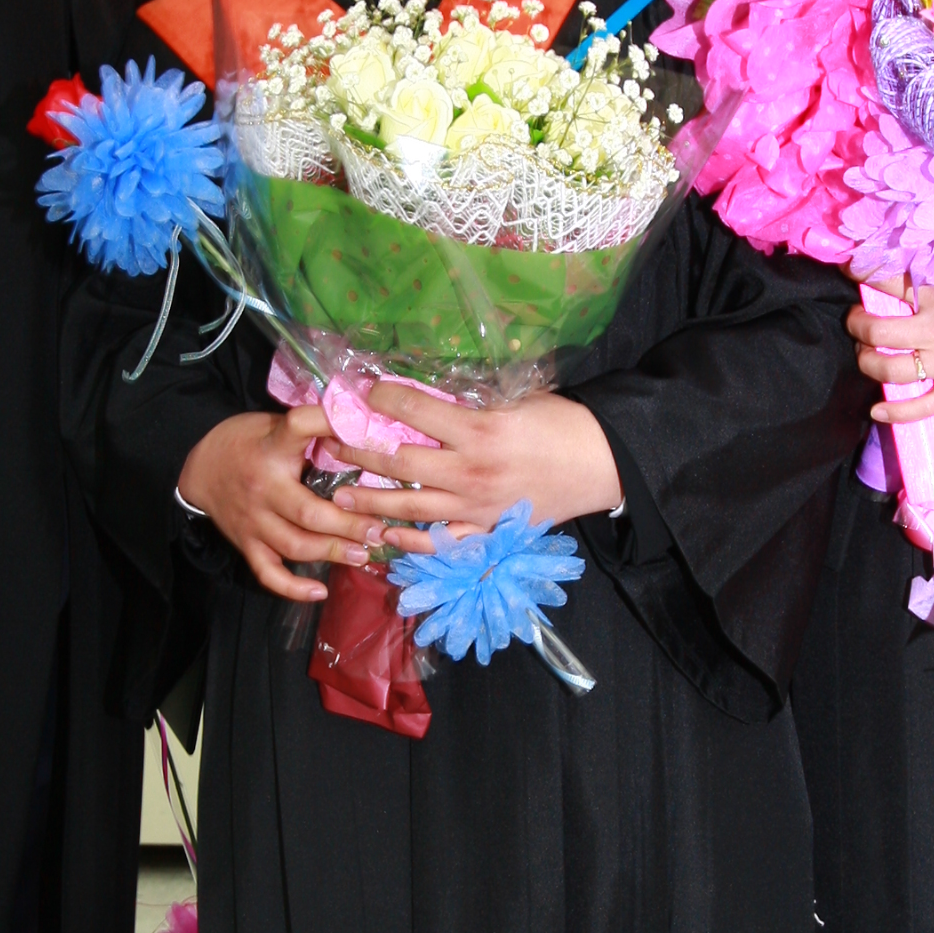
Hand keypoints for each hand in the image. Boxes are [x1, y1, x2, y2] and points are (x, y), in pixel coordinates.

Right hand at [177, 407, 374, 604]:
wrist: (199, 467)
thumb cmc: (248, 442)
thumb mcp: (275, 423)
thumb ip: (312, 426)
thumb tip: (362, 422)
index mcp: (272, 448)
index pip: (298, 427)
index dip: (328, 424)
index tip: (366, 434)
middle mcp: (262, 488)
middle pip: (308, 512)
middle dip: (348, 525)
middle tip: (378, 530)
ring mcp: (253, 521)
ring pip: (295, 545)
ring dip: (332, 552)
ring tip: (364, 554)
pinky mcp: (246, 544)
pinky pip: (268, 573)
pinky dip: (293, 587)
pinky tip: (320, 591)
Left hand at [332, 384, 621, 546]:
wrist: (602, 464)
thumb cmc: (563, 423)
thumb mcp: (518, 398)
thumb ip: (472, 401)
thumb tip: (428, 393)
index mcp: (478, 430)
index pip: (414, 410)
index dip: (381, 397)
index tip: (359, 390)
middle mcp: (469, 471)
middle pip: (399, 461)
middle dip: (359, 450)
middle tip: (331, 443)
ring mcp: (475, 507)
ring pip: (409, 506)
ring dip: (370, 501)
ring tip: (339, 496)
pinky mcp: (487, 530)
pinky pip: (440, 542)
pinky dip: (411, 542)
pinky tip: (386, 536)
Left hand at [850, 276, 933, 427]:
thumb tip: (922, 263)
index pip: (888, 278)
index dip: (860, 272)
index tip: (848, 269)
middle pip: (875, 327)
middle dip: (857, 323)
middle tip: (856, 320)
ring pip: (886, 365)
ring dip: (866, 361)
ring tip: (865, 354)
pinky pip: (917, 407)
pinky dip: (892, 411)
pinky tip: (877, 408)